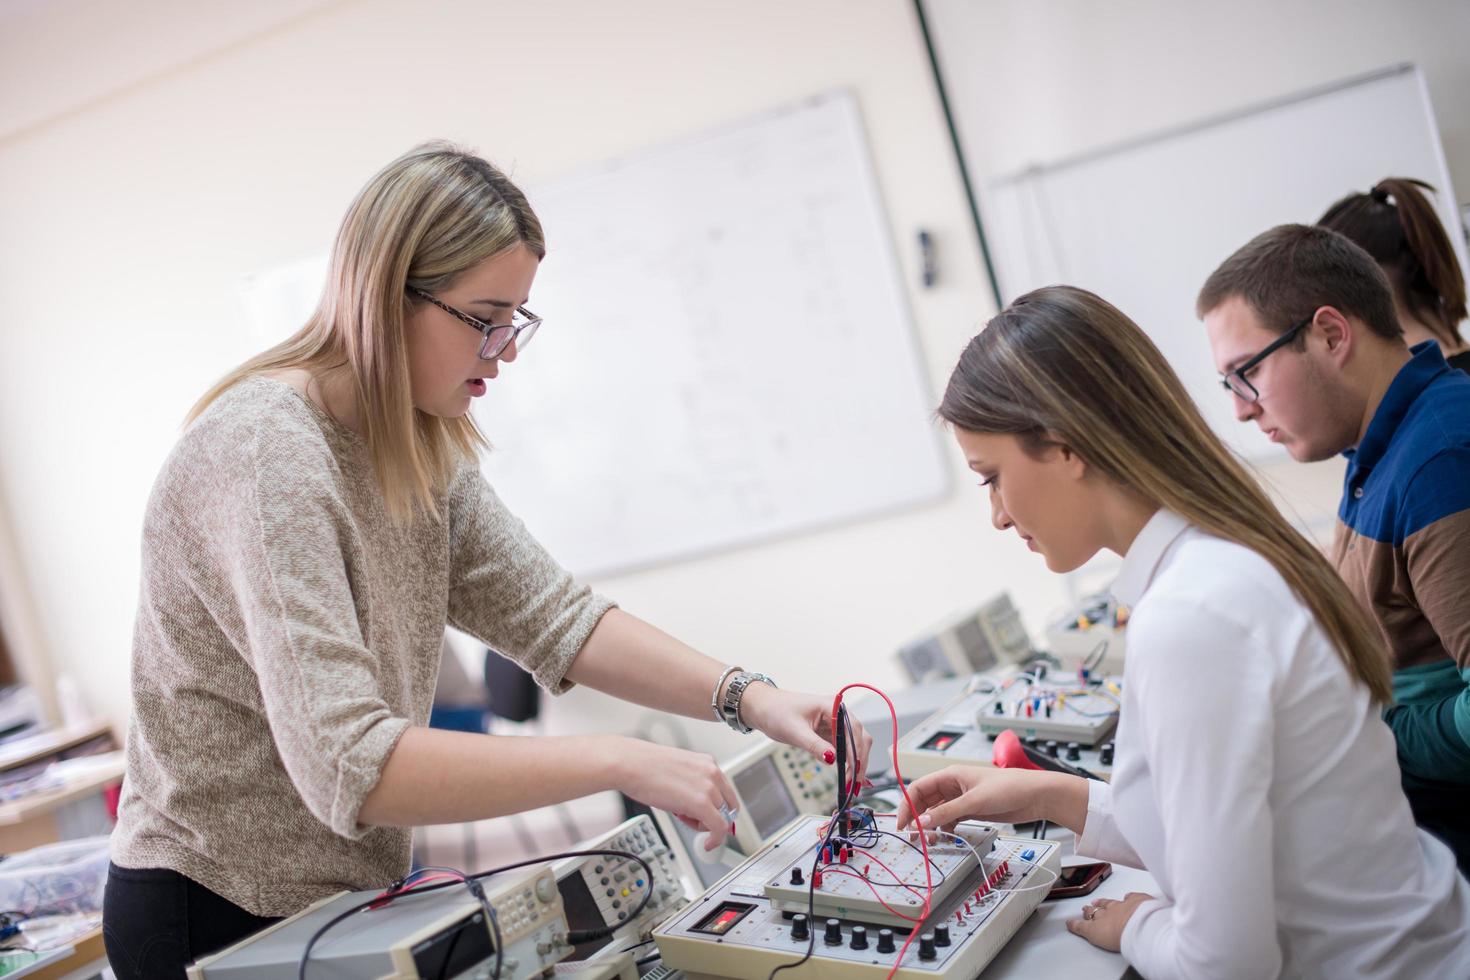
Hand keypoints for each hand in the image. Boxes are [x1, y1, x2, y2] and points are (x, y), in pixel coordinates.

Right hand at [609, 738, 739, 850]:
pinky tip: (708, 844)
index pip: (726, 791)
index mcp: (707, 762)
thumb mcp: (678, 771)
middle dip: (716, 818)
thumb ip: (692, 785)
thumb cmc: (645, 767)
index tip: (715, 817)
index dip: (721, 808)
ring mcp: (708, 787)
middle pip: (728, 805)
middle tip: (701, 824)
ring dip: (706, 825)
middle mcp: (712, 773)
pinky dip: (716, 839)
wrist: (631, 764)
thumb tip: (696, 804)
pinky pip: (718, 828)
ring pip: (721, 817)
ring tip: (683, 819)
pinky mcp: (701, 803)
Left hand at [739, 685, 873, 786]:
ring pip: (854, 743)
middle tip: (855, 783)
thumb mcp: (795, 731)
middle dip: (860, 760)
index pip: (853, 729)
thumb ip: (815, 745)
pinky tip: (849, 774)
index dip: (856, 751)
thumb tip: (833, 759)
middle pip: (859, 737)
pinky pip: (843, 747)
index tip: (854, 771)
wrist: (763, 708)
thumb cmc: (776, 711)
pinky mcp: (828, 732)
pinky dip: (847, 761)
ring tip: (852, 783)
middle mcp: (836, 712)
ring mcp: (833, 723)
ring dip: (855, 762)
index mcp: (831, 705)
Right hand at [893, 765, 1066, 835]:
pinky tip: (946, 837)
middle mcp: (952, 786)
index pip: (918, 789)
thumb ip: (946, 812)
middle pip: (925, 802)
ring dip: (930, 826)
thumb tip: (920, 823)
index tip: (902, 824)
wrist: (1036, 796)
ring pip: (937, 813)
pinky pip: (950, 820)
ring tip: (930, 841)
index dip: (907, 805)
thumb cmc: (1008, 788)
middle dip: (916, 818)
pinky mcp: (971, 811)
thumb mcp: (974, 801)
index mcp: (950, 776)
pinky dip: (945, 829)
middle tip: (913, 837)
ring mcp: (962, 799)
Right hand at [1067, 892, 1152, 951]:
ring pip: (1111, 903)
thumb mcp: (1098, 939)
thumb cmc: (1121, 935)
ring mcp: (1123, 906)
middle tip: (1086, 909)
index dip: (1078, 922)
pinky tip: (1127, 897)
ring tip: (1099, 902)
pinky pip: (1131, 898)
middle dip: (1091, 910)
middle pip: (1097, 910)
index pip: (1085, 922)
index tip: (1072, 921)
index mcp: (1098, 923)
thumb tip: (1071, 925)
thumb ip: (1086, 931)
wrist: (1140, 927)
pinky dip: (1128, 898)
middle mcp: (1109, 912)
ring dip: (1104, 902)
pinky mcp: (1138, 902)